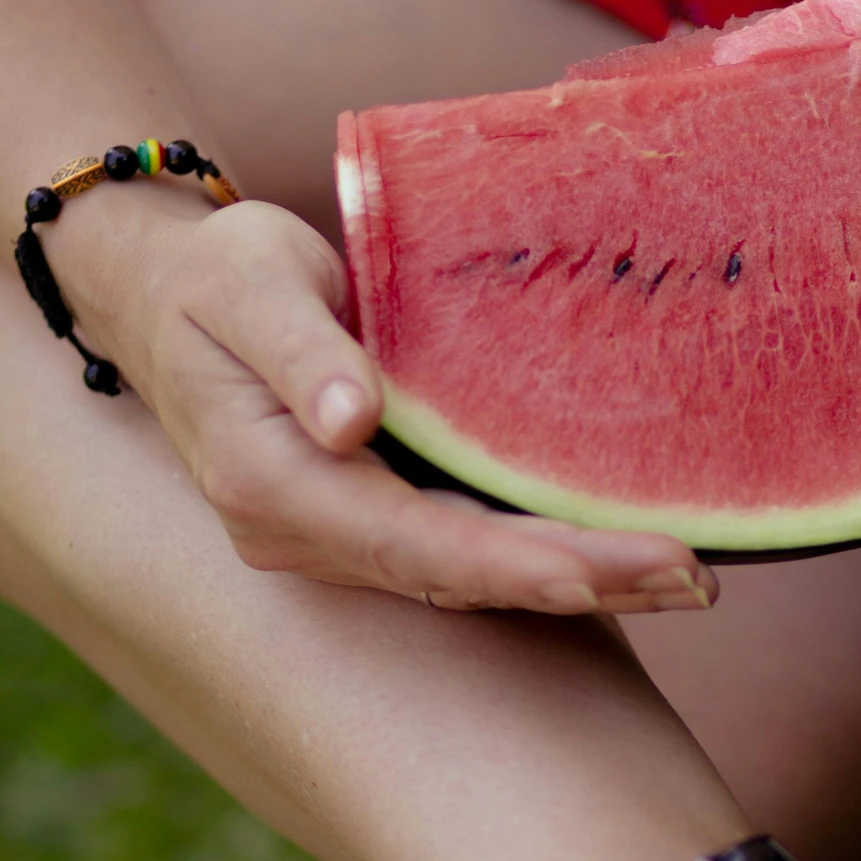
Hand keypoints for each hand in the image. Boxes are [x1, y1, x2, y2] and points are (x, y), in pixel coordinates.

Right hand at [69, 195, 717, 614]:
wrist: (169, 296)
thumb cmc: (216, 276)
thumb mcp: (246, 283)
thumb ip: (301, 350)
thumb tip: (353, 422)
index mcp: (269, 483)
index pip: (405, 541)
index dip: (504, 561)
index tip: (596, 569)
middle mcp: (306, 534)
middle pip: (456, 577)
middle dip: (577, 582)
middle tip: (692, 579)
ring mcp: (340, 536)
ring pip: (470, 577)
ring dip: (582, 583)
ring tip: (691, 582)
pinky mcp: (376, 517)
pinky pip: (468, 552)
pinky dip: (549, 558)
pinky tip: (628, 559)